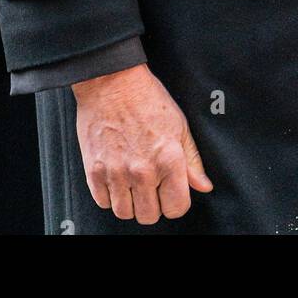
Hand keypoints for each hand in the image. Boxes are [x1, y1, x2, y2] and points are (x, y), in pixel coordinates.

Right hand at [71, 63, 212, 223]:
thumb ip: (192, 160)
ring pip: (124, 213)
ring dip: (129, 202)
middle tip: (149, 184)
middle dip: (152, 204)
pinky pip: (103, 202)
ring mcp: (116, 172)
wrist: (110, 81)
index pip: (176, 208)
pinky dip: (109, 194)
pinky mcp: (93, 171)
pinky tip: (116, 175)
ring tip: (131, 180)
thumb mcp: (178, 125)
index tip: (169, 191)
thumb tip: (203, 186)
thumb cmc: (146, 98)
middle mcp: (142, 171)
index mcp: (168, 159)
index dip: (175, 201)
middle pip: (149, 216)